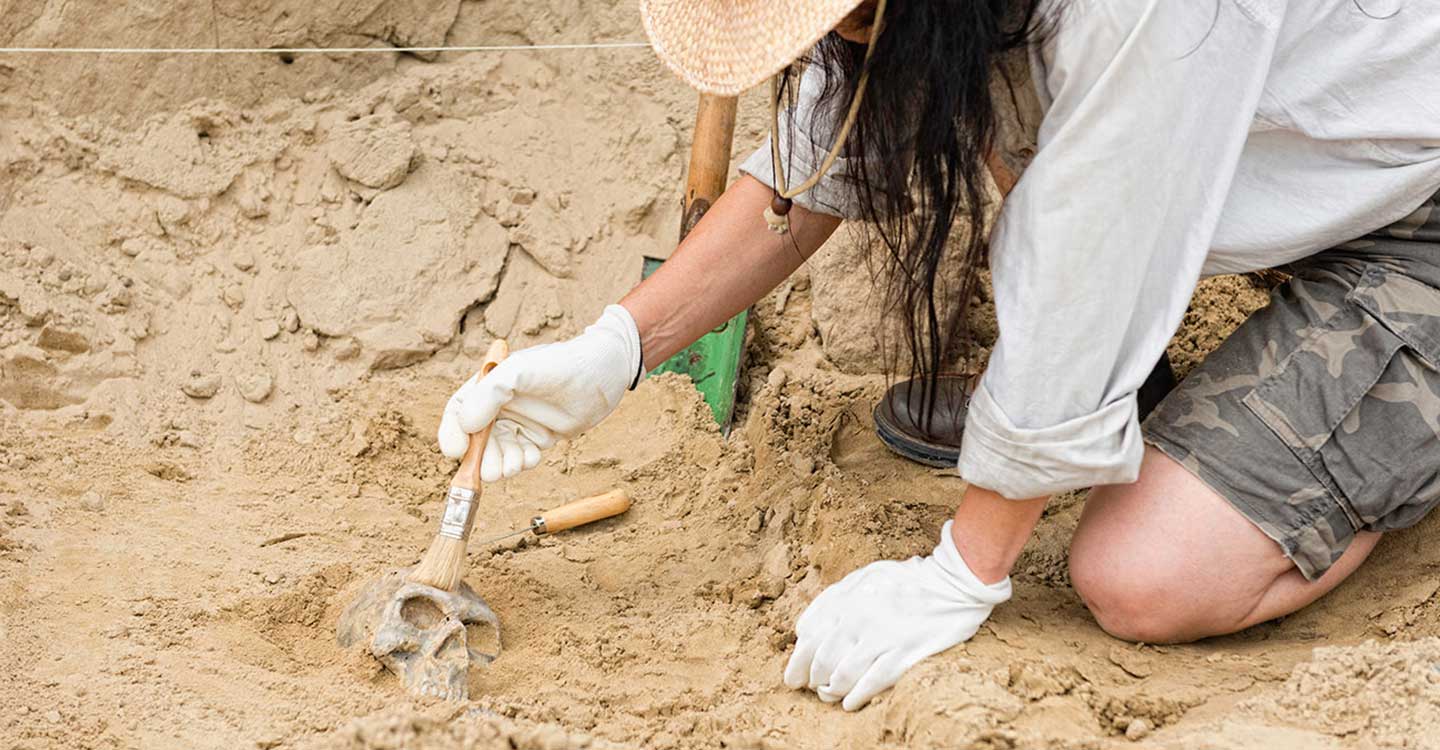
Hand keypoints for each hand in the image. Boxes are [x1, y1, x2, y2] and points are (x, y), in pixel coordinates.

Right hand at [437, 304, 643, 480]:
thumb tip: (465, 425)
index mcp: (489, 386)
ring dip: (502, 463)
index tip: (455, 452)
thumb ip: (489, 395)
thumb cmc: (561, 365)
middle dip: (481, 458)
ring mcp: (520, 422)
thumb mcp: (520, 372)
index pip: (458, 411)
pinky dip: (523, 462)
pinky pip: (521, 456)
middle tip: (492, 472)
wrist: (603, 373)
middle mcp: (500, 406)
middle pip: (477, 440)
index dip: (452, 433)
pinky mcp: (538, 436)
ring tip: (515, 465)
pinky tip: (534, 456)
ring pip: (499, 452)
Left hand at [783, 520, 1011, 710]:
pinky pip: (872, 682)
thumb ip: (832, 600)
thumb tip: (802, 630)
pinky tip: (850, 703)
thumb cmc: (905, 580)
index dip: (798, 662)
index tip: (796, 676)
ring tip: (831, 696)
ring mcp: (882, 636)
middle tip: (814, 689)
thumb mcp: (863, 577)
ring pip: (843, 675)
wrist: (951, 583)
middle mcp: (858, 618)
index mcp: (846, 599)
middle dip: (813, 680)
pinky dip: (856, 697)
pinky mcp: (904, 653)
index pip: (809, 638)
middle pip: (822, 660)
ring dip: (832, 691)